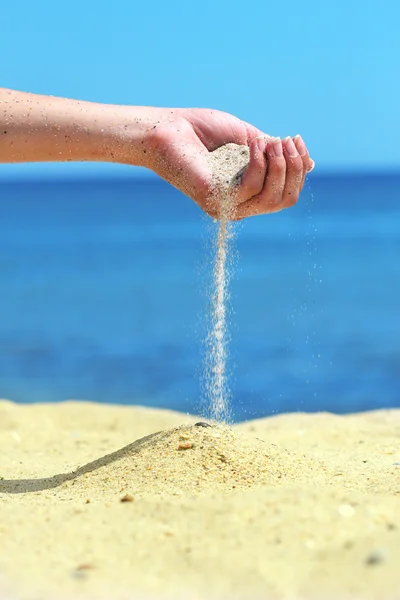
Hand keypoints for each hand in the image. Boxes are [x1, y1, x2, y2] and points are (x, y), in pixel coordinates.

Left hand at [141, 108, 314, 218]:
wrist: (168, 128)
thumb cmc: (203, 131)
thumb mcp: (249, 139)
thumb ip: (276, 154)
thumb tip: (311, 166)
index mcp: (248, 194)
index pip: (286, 194)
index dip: (299, 168)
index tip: (294, 138)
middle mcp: (239, 206)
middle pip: (285, 199)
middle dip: (294, 167)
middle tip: (284, 140)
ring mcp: (227, 206)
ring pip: (272, 197)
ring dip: (279, 164)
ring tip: (269, 140)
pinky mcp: (215, 201)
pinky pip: (251, 187)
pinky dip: (258, 162)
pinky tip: (253, 144)